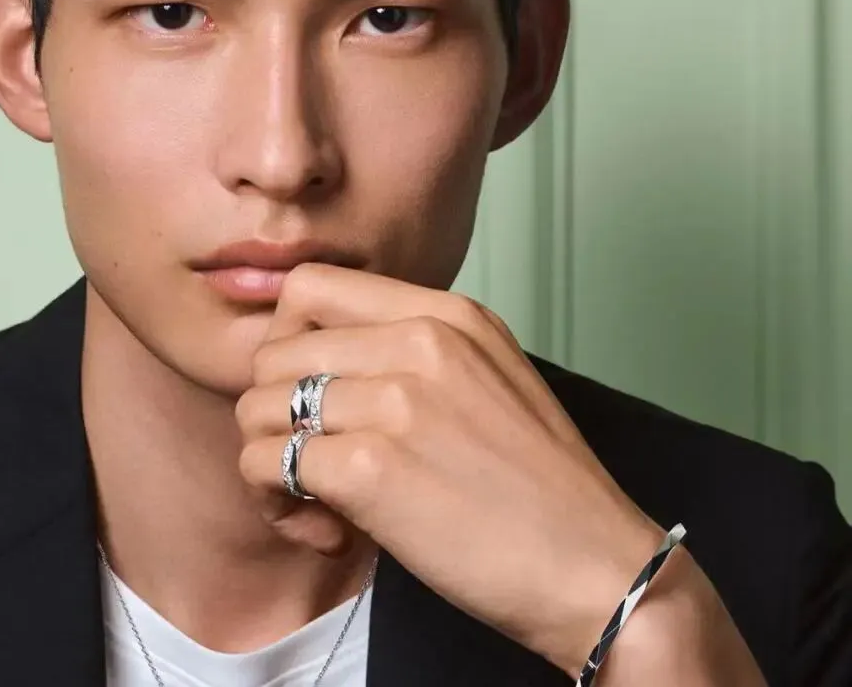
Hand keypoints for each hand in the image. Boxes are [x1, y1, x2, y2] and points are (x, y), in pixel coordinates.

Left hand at [235, 262, 667, 678]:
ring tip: (320, 503)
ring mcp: (394, 400)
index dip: (286, 342)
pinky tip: (330, 532)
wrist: (598, 569)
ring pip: (259, 409)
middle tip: (311, 463)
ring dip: (272, 462)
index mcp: (446, 313)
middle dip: (274, 412)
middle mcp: (418, 341)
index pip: (309, 287)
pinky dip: (281, 505)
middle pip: (273, 351)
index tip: (307, 394)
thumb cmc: (538, 488)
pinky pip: (266, 466)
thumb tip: (319, 362)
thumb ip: (411, 351)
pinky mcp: (371, 468)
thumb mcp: (486, 376)